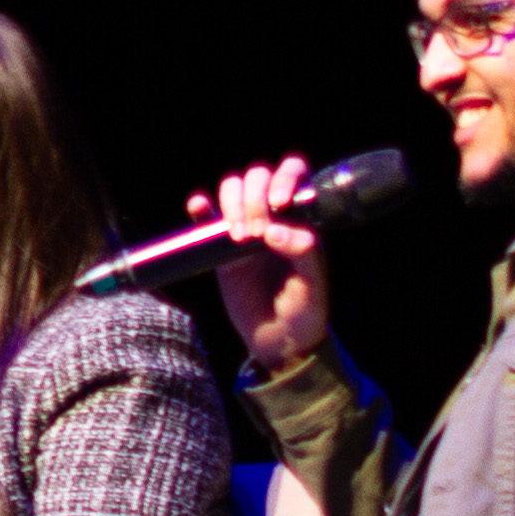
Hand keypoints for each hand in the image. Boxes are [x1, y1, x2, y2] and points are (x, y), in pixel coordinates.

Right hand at [194, 157, 336, 375]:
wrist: (278, 341)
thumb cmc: (305, 312)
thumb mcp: (314, 286)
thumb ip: (304, 253)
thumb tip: (277, 231)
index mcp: (301, 218)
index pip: (293, 174)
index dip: (284, 179)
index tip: (278, 204)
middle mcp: (274, 216)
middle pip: (258, 177)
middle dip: (254, 199)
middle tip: (256, 234)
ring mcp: (246, 228)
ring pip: (232, 189)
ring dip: (231, 203)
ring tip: (237, 238)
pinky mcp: (220, 246)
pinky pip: (207, 217)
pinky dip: (201, 207)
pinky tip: (200, 209)